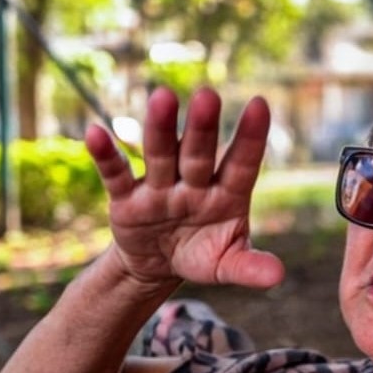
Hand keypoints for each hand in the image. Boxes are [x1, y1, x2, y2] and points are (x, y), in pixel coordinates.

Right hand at [85, 87, 284, 291]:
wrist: (159, 266)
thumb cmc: (201, 254)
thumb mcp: (225, 265)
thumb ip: (249, 267)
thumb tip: (277, 275)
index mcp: (225, 194)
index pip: (241, 165)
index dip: (250, 138)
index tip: (259, 105)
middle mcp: (193, 183)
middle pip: (198, 153)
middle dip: (202, 128)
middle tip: (208, 97)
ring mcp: (159, 187)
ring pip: (161, 155)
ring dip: (160, 129)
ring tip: (162, 98)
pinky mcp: (127, 198)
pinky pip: (116, 174)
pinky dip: (106, 155)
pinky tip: (95, 133)